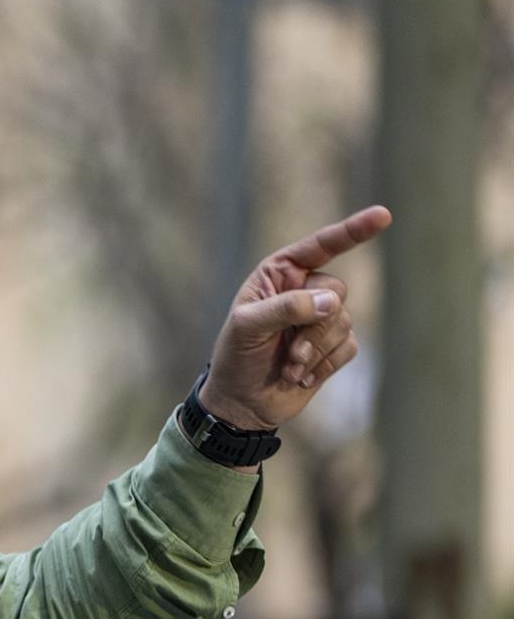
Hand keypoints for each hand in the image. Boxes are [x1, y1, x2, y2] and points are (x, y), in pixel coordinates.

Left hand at [200, 205, 391, 432]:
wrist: (241, 403)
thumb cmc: (236, 358)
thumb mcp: (248, 328)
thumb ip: (287, 308)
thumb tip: (333, 301)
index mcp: (279, 274)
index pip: (321, 246)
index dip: (353, 230)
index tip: (383, 215)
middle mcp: (304, 290)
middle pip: (337, 290)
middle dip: (315, 326)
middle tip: (289, 352)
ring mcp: (321, 319)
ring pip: (344, 322)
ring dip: (315, 351)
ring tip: (289, 368)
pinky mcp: (332, 346)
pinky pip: (348, 347)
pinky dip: (324, 365)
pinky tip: (301, 377)